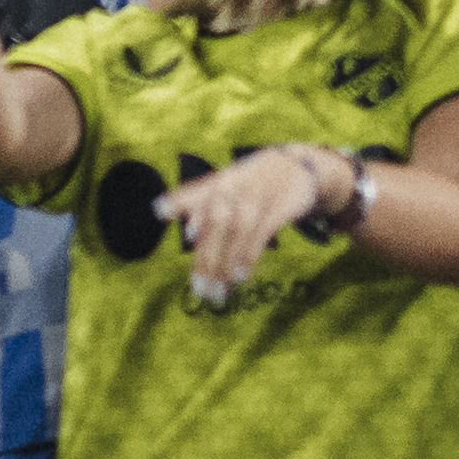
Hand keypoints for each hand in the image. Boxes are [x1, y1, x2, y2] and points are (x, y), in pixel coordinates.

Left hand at [160, 145, 336, 301]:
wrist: (299, 165)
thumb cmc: (254, 182)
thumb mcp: (232, 185)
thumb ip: (208, 206)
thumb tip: (188, 232)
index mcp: (221, 181)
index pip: (197, 190)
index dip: (179, 200)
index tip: (159, 210)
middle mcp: (237, 186)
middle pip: (217, 222)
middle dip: (206, 259)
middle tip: (198, 291)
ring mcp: (259, 195)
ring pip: (238, 231)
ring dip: (226, 264)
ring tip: (217, 293)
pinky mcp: (279, 207)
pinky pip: (261, 233)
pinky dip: (249, 255)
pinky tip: (240, 276)